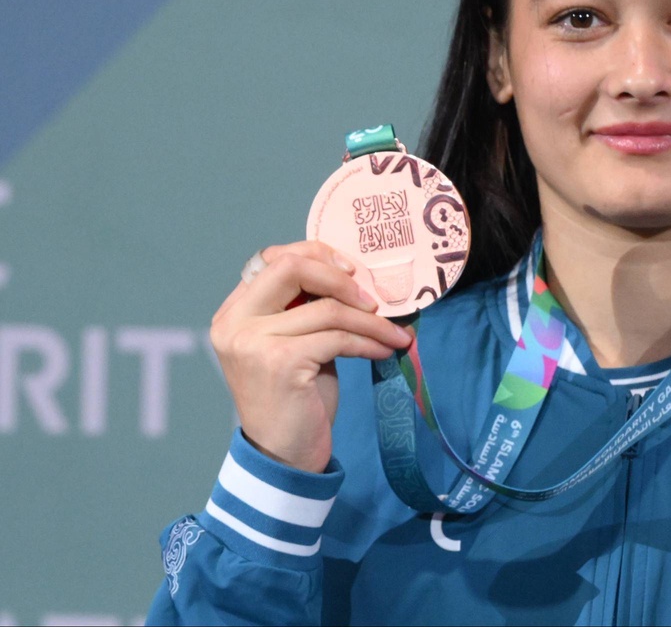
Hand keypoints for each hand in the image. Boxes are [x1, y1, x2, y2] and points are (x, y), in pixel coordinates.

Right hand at [210, 241, 411, 472]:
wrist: (284, 456)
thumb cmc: (296, 397)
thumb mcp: (296, 342)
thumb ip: (305, 308)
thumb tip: (355, 274)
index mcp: (234, 312)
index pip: (273, 259)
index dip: (317, 255)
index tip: (353, 271)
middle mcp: (235, 323)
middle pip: (291, 267)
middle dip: (341, 276)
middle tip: (374, 298)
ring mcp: (253, 342)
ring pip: (327, 308)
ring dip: (372, 320)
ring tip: (395, 333)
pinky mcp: (279, 361)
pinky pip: (339, 337)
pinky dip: (370, 341)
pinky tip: (387, 349)